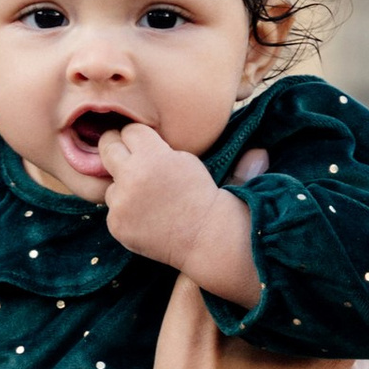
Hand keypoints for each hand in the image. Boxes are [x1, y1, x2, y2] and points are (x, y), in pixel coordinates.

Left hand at [92, 122, 256, 303]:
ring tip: (148, 196)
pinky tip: (147, 216)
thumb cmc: (205, 197)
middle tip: (127, 156)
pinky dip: (125, 211)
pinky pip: (113, 208)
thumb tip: (261, 152)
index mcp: (152, 155)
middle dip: (116, 148)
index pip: (129, 130)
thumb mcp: (195, 163)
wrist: (206, 239)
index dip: (138, 137)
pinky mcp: (116, 223)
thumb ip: (186, 144)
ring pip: (110, 182)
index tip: (144, 144)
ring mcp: (121, 202)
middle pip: (107, 146)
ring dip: (122, 185)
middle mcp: (132, 175)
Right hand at [124, 278, 368, 368]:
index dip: (299, 280)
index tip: (272, 278)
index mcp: (331, 340)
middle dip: (307, 317)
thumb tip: (220, 228)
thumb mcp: (189, 327)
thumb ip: (207, 271)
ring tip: (269, 357)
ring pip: (340, 361)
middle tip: (267, 317)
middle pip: (337, 325)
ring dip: (314, 354)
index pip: (328, 291)